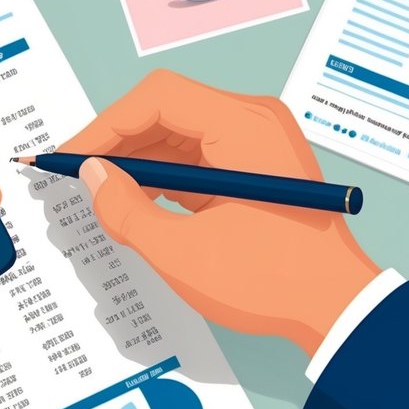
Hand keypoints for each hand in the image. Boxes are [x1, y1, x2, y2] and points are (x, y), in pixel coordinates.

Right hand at [63, 69, 379, 355]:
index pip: (157, 99)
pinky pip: (195, 157)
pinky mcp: (253, 168)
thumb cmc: (274, 281)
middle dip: (116, 143)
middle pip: (166, 110)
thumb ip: (127, 211)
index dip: (104, 126)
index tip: (71, 159)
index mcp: (244, 127)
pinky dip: (161, 176)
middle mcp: (253, 123)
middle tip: (77, 176)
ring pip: (177, 134)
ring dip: (136, 161)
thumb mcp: (182, 253)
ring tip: (101, 194)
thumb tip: (92, 178)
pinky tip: (136, 201)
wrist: (337, 310)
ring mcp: (256, 145)